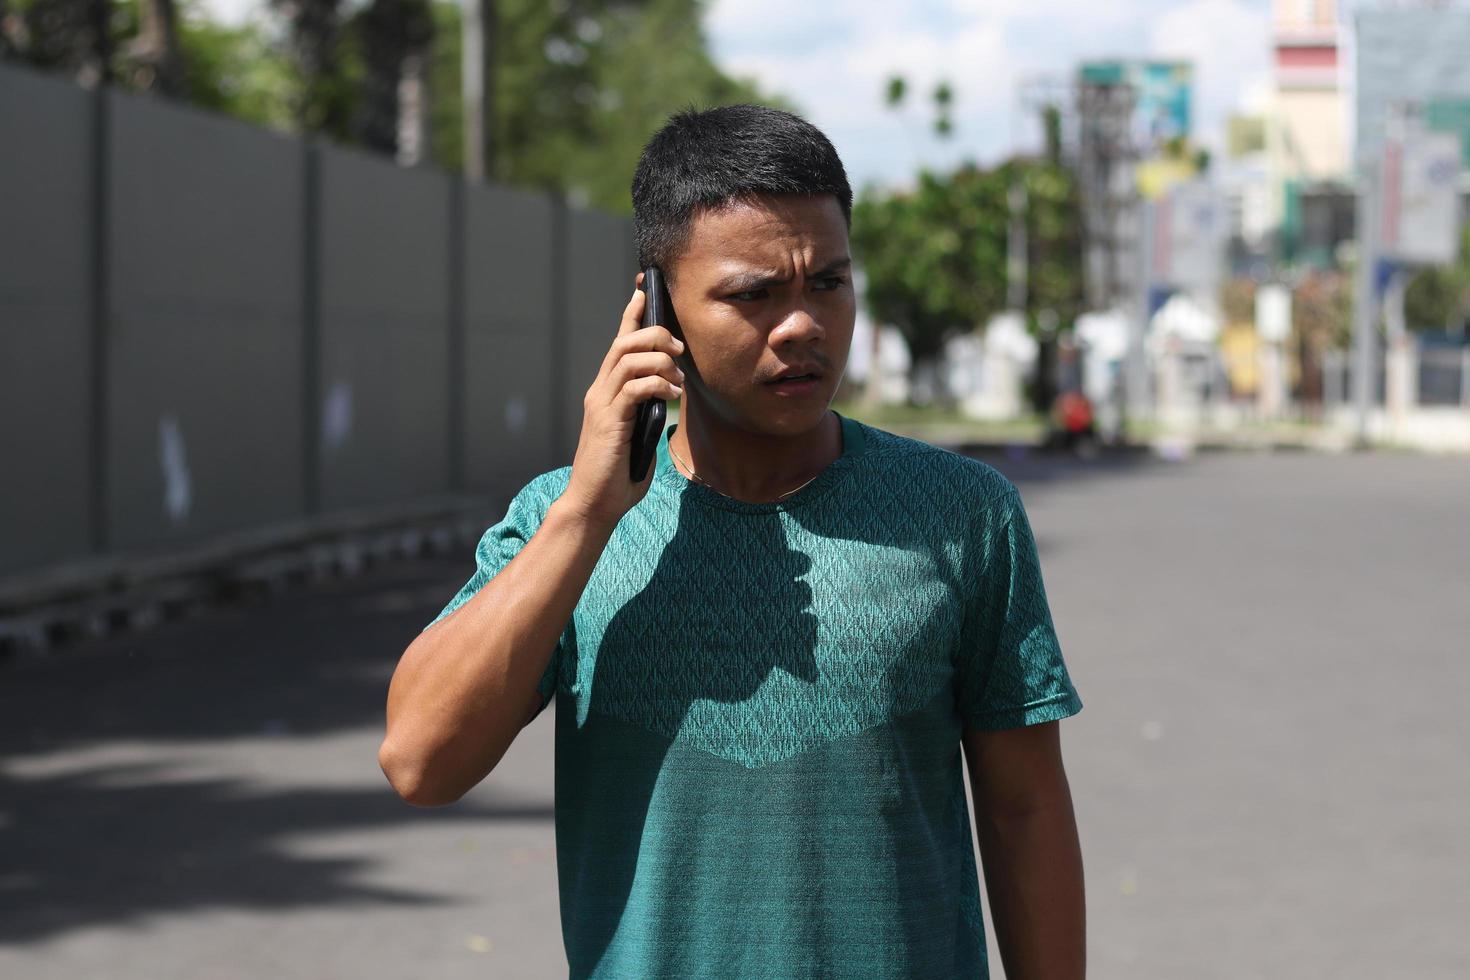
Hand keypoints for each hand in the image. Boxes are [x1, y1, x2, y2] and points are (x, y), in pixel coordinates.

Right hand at [559, 277, 684, 528]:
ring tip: (678, 377)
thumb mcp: (639, 434)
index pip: (617, 343)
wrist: (594, 504)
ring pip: (628, 358)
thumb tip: (669, 396)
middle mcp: (599, 392)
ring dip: (660, 360)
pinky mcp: (609, 421)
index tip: (644, 293)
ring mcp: (602, 405)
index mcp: (606, 392)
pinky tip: (672, 395)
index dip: (631, 316)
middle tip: (679, 349)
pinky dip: (659, 384)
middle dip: (656, 334)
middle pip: (624, 342)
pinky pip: (635, 386)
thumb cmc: (618, 474)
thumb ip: (648, 411)